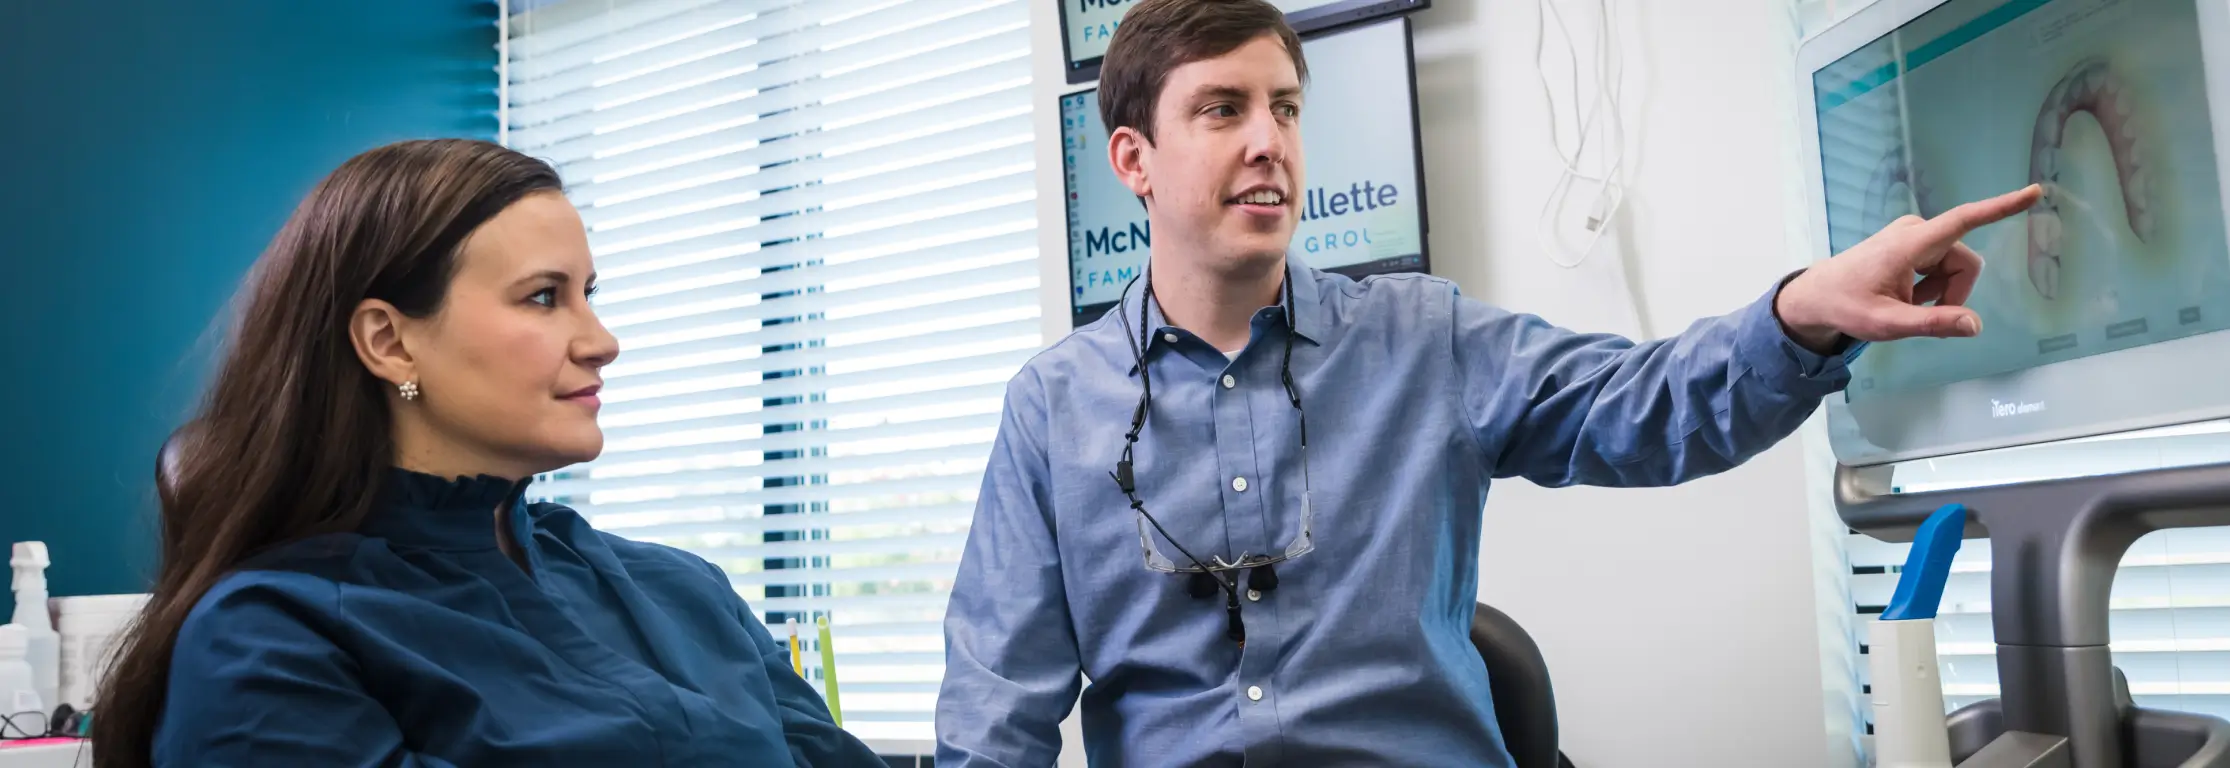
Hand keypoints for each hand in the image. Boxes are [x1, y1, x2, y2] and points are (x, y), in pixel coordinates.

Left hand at [1775, 184, 2043, 352]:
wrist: (1816, 297)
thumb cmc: (1846, 307)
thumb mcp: (1887, 324)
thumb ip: (1932, 324)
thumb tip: (1975, 325)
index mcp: (1911, 242)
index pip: (1965, 219)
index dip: (2001, 207)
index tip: (2034, 192)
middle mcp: (1916, 231)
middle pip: (1964, 264)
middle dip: (1953, 294)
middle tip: (1919, 315)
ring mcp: (1914, 235)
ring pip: (1955, 269)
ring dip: (1939, 293)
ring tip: (1904, 304)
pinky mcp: (1913, 243)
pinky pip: (1941, 268)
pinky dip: (1931, 288)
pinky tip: (1903, 297)